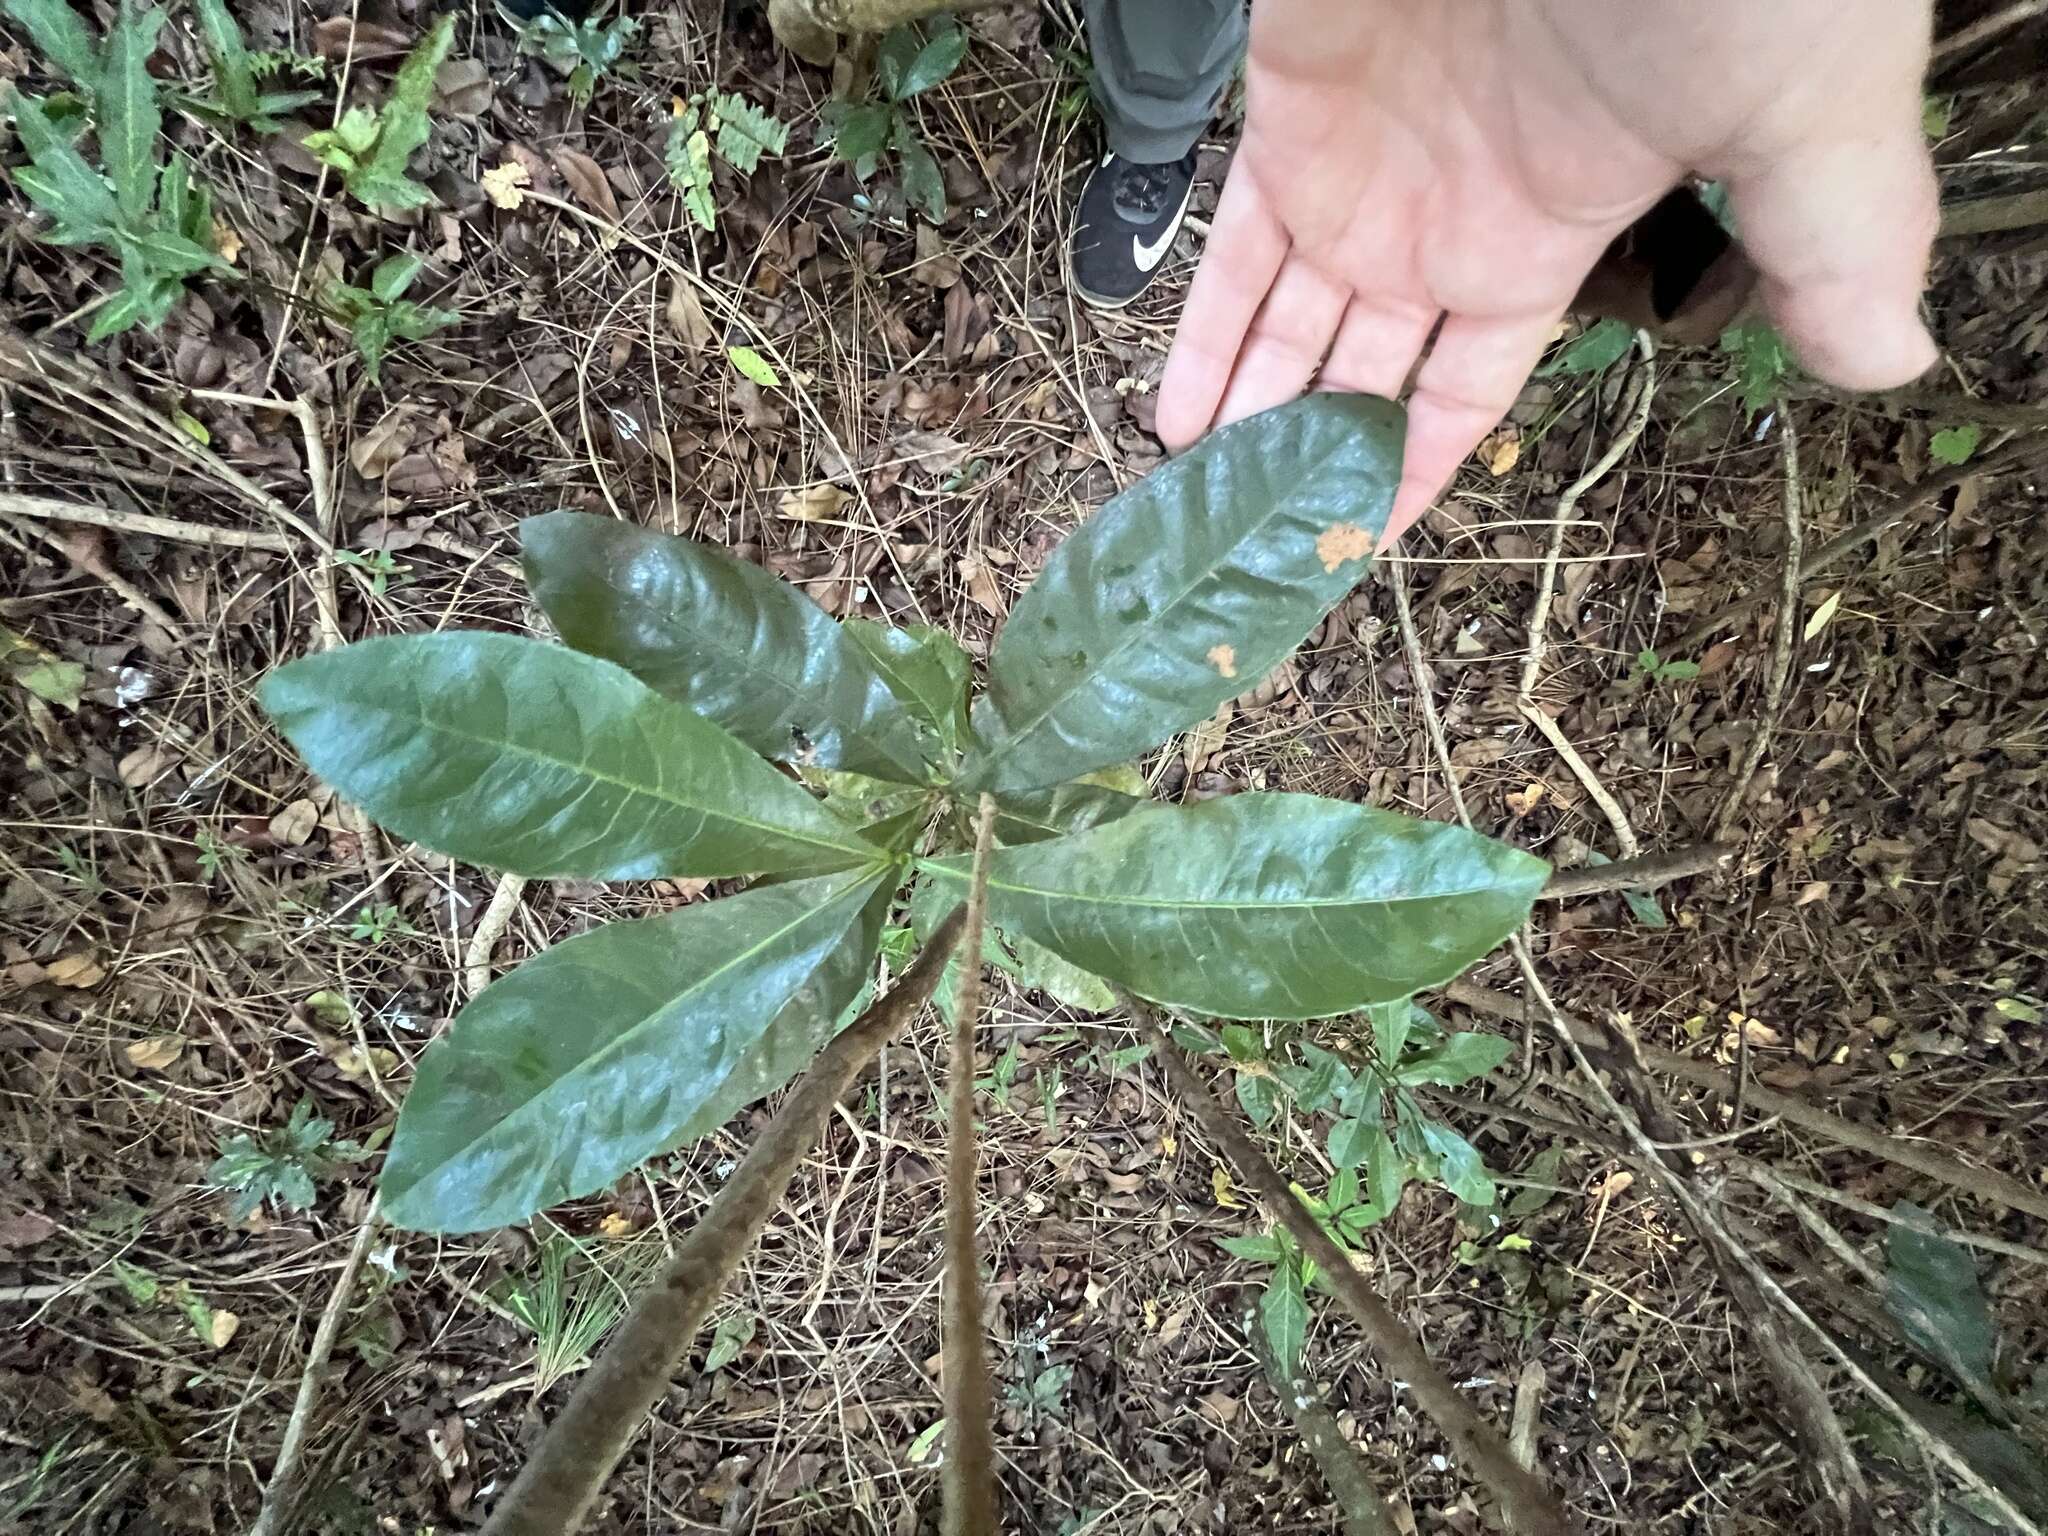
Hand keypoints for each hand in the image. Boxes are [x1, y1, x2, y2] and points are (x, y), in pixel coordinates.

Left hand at [1157, 0, 1938, 542]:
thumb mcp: (1805, 116)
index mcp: (1547, 236)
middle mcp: (1443, 218)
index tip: (1362, 550)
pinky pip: (1230, 250)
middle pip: (1355, 370)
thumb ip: (1833, 245)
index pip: (1467, 387)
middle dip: (1307, 457)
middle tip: (1254, 552)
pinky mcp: (1289, 114)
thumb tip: (1889, 361)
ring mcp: (1361, 167)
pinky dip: (1198, 334)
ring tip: (1203, 513)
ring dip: (1245, 417)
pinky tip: (1173, 419)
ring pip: (1284, 326)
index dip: (1414, 466)